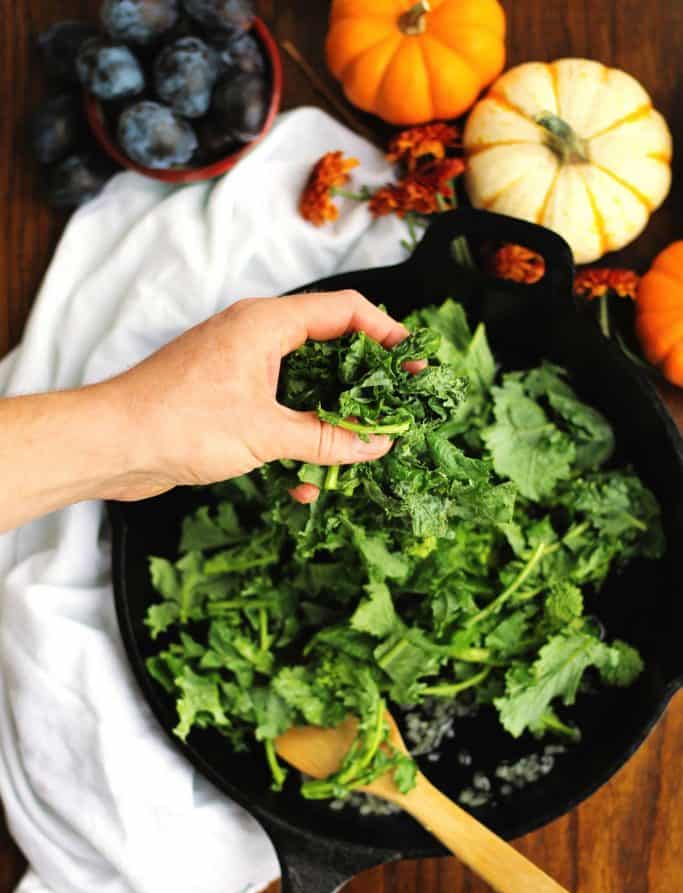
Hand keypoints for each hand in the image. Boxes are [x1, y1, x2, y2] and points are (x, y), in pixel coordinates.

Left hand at [103, 290, 409, 501]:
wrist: (111, 445)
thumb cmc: (180, 422)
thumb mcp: (266, 433)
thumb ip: (327, 438)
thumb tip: (377, 444)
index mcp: (266, 324)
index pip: (344, 311)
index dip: (386, 332)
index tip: (413, 363)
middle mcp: (255, 338)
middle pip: (329, 351)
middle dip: (362, 388)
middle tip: (395, 413)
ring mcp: (239, 370)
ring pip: (304, 391)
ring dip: (328, 425)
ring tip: (355, 457)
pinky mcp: (226, 401)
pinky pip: (277, 415)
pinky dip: (294, 444)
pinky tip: (302, 485)